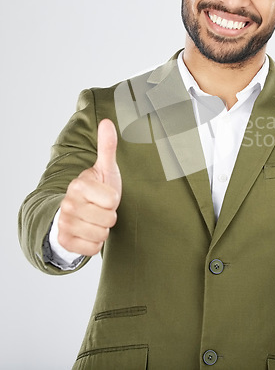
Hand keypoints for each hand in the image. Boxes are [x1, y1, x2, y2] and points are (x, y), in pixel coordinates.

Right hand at [58, 119, 121, 255]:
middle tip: (101, 209)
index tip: (105, 195)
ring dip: (103, 229)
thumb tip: (107, 122)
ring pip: (101, 235)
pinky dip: (95, 243)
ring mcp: (64, 222)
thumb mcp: (105, 169)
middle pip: (108, 219)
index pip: (112, 200)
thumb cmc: (97, 189)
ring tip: (96, 219)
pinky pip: (92, 248)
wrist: (79, 212)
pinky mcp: (65, 241)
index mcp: (79, 184)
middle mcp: (68, 203)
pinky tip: (90, 232)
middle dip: (109, 216)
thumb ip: (107, 147)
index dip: (113, 200)